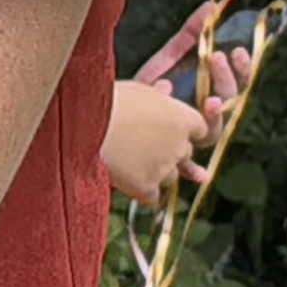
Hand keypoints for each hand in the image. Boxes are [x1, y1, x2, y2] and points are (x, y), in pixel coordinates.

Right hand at [103, 80, 212, 204]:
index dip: (184, 129)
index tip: (171, 129)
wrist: (85, 123)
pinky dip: (143, 191)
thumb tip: (167, 88)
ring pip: (170, 177)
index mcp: (182, 118)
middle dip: (169, 151)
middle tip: (146, 147)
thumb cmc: (108, 99)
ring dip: (156, 171)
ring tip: (129, 162)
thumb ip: (156, 94)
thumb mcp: (136, 89)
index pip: (200, 129)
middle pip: (185, 154)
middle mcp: (180, 145)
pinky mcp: (146, 188)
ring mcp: (165, 169)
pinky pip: (152, 197)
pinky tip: (128, 183)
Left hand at [128, 1, 258, 179]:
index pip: (236, 82)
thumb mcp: (168, 58)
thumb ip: (190, 33)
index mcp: (205, 93)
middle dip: (229, 81)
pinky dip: (195, 169)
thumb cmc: (143, 87)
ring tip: (211, 99)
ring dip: (218, 115)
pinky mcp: (172, 156)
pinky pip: (187, 166)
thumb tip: (212, 6)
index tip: (237, 50)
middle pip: (230, 103)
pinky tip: (199, 171)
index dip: (241, 68)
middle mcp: (202, 116)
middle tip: (220, 58)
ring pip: (214, 132)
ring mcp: (189, 137)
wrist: (107, 113)